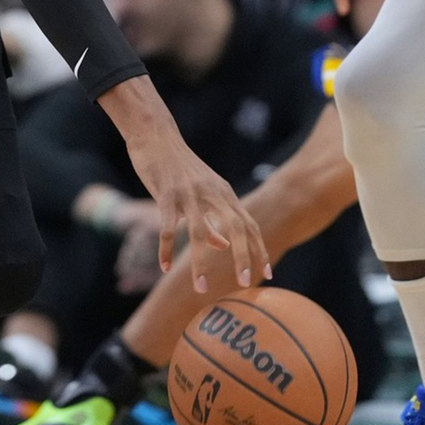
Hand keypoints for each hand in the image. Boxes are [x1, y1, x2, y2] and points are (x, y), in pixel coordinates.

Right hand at [124, 128, 270, 292]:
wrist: (157, 136)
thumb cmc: (180, 167)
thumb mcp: (203, 191)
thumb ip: (214, 219)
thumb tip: (224, 246)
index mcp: (224, 194)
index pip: (249, 225)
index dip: (259, 250)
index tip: (267, 274)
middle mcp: (212, 194)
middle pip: (235, 228)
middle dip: (243, 257)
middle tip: (246, 283)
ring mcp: (189, 195)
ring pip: (199, 233)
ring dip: (201, 263)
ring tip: (201, 288)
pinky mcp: (166, 195)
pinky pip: (166, 228)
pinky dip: (165, 250)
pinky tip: (164, 267)